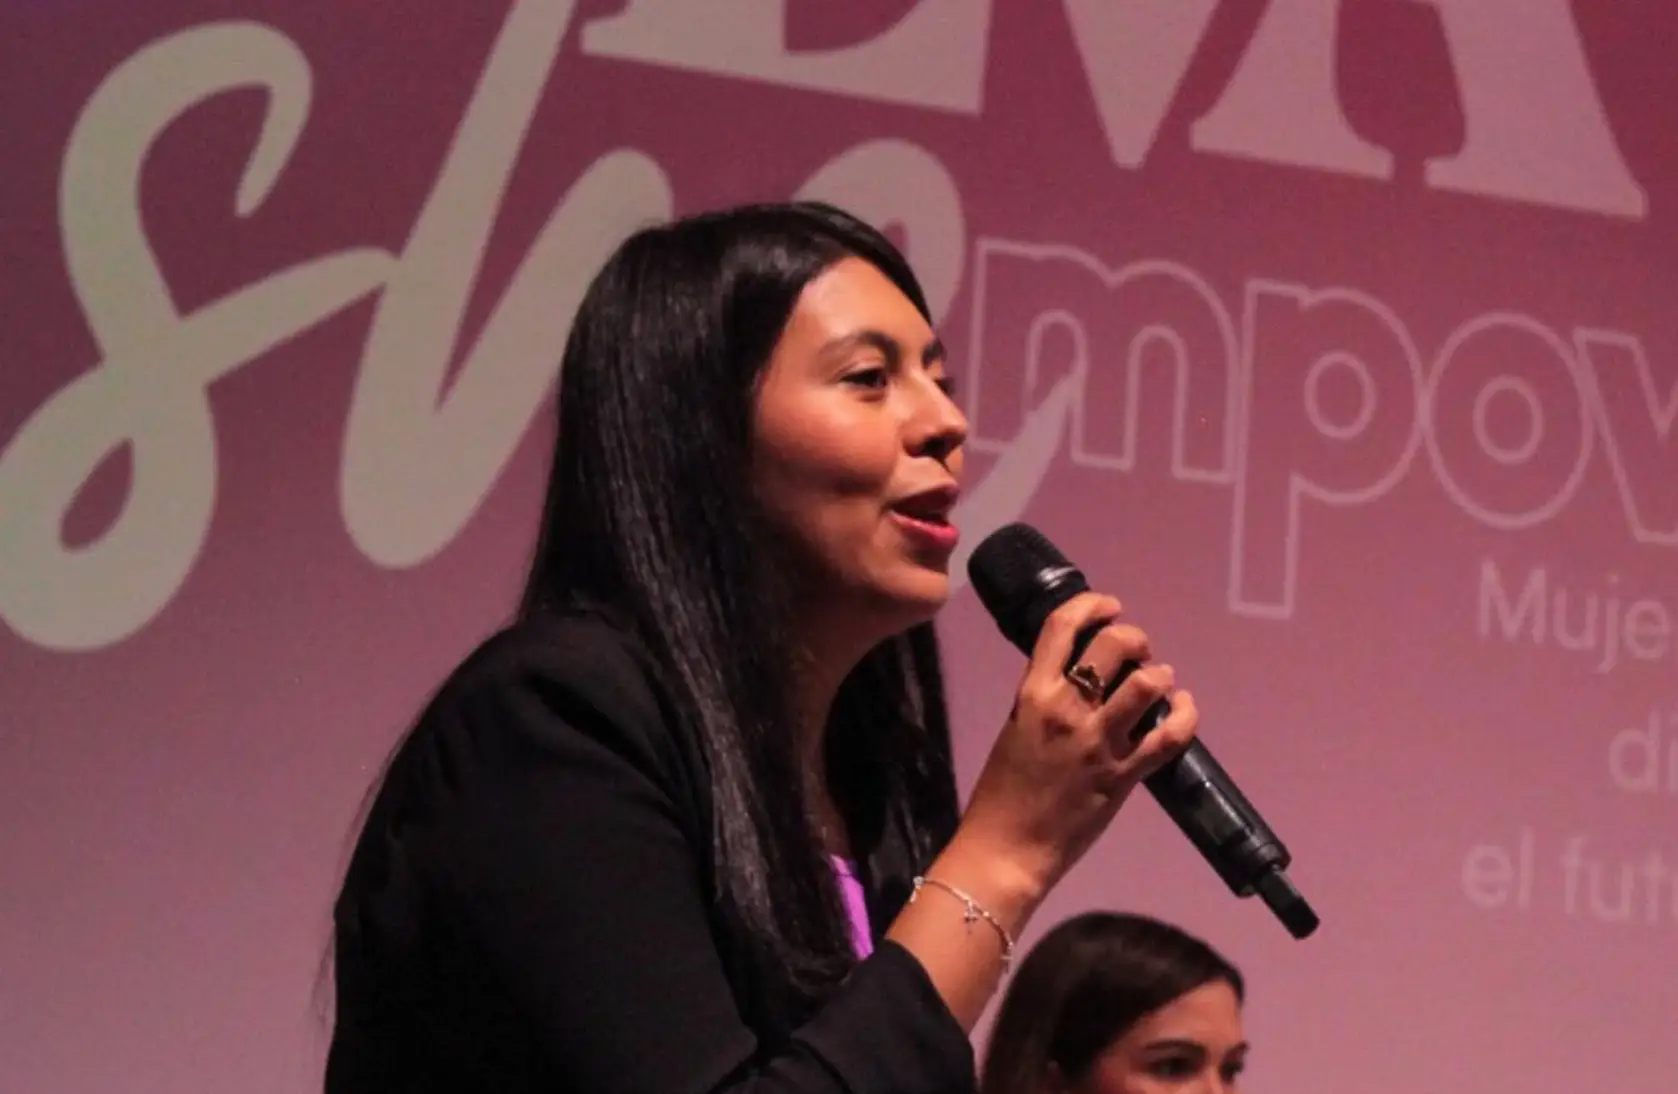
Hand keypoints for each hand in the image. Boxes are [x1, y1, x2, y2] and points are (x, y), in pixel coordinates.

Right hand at [953, 592, 1200, 898]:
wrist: (1008, 849)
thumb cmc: (1003, 792)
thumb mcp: (1015, 728)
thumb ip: (1045, 698)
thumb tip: (1080, 675)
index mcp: (1032, 694)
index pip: (1062, 627)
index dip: (1091, 605)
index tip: (1108, 606)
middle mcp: (1068, 710)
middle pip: (1113, 645)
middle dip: (1134, 638)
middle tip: (1137, 650)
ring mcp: (1099, 742)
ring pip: (1146, 683)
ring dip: (1159, 673)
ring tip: (1159, 678)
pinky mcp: (1125, 775)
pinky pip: (1170, 736)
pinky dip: (1185, 714)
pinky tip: (1183, 707)